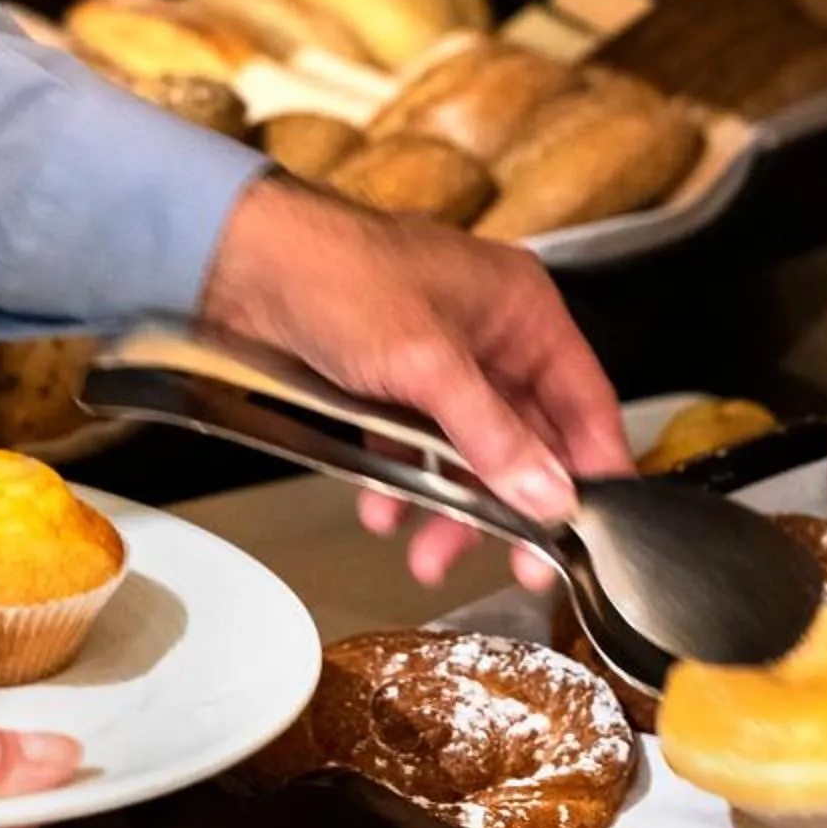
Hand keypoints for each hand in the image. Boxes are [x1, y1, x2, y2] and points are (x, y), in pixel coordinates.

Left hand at [200, 174, 630, 586]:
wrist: (235, 262)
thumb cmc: (334, 274)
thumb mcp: (426, 365)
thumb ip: (492, 437)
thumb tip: (550, 495)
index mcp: (521, 308)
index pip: (584, 400)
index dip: (591, 469)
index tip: (588, 530)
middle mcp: (488, 331)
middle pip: (526, 435)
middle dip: (510, 502)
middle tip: (518, 565)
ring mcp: (436, 357)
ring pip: (467, 449)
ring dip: (451, 504)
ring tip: (428, 553)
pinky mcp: (388, 379)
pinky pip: (416, 444)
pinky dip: (404, 480)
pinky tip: (382, 510)